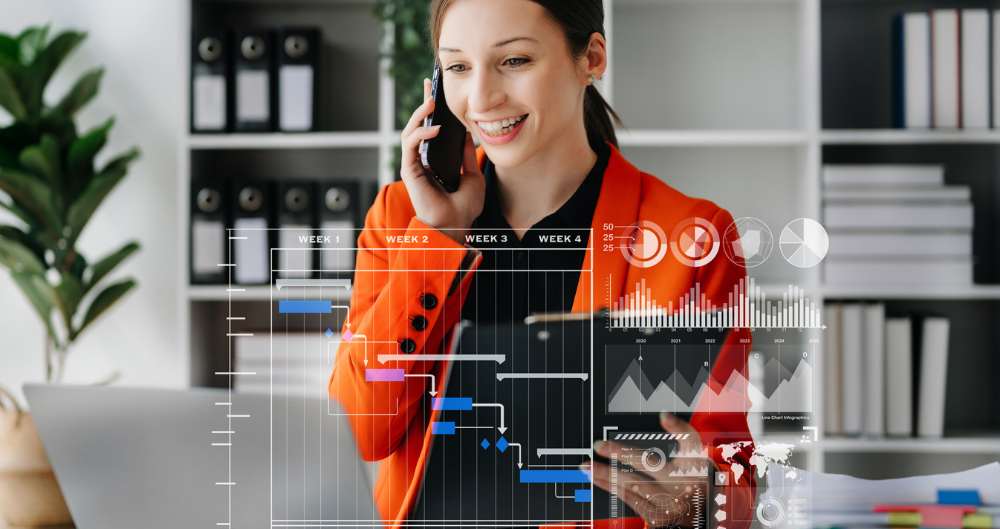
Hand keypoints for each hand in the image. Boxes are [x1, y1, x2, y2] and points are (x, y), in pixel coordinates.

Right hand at [399, 78, 485, 244]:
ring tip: (432, 103)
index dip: (432, 109)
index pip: (431, 129)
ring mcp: (415, 164)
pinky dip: (421, 134)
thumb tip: (466, 133)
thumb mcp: (472, 176)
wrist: (456, 226)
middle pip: (418, 125)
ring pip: (411, 132)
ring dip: (420, 115)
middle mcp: (422, 159)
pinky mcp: (410, 171)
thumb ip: (466, 155)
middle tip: (430, 84)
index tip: (436, 90)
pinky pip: (411, 146)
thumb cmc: (463, 207)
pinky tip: (434, 129)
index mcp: (435, 159)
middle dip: (423, 103)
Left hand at [588, 413, 714, 528]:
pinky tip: (596, 478)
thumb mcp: (698, 462)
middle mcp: (684, 484)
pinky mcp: (658, 517)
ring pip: (633, 485)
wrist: (705, 519)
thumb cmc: (697, 485)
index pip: (691, 442)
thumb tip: (663, 415)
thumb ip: (683, 440)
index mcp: (697, 465)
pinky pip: (629, 499)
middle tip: (600, 446)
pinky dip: (610, 487)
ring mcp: (669, 503)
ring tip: (586, 465)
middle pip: (651, 465)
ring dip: (605, 474)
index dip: (678, 428)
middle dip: (622, 454)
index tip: (663, 416)